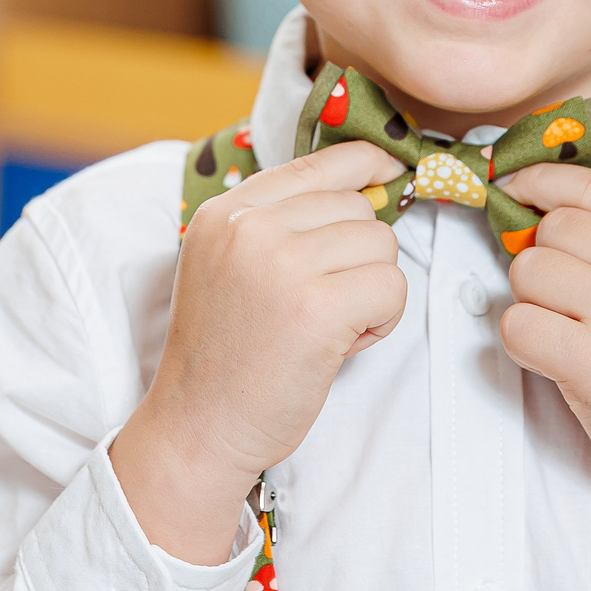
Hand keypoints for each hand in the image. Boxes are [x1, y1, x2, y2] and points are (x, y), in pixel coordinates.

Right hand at [111, 141, 407, 562]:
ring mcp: (282, 263)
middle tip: (324, 305)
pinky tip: (343, 344)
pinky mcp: (317, 306)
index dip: (365, 165)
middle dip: (360, 257)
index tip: (388, 173)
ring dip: (373, 290)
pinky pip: (392, 287)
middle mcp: (250, 227)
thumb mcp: (229, 267)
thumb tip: (369, 188)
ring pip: (382, 245)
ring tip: (330, 327)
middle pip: (359, 208)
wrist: (199, 428)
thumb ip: (281, 225)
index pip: (318, 162)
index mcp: (226, 212)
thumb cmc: (225, 356)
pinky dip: (382, 320)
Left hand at [497, 165, 590, 564]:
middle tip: (568, 305)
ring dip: (532, 304)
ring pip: (527, 271)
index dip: (541, 181)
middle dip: (543, 262)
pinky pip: (516, 326)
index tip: (516, 189)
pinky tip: (557, 362)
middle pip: (551, 228)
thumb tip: (548, 212)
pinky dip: (523, 344)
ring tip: (571, 336)